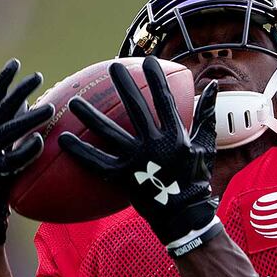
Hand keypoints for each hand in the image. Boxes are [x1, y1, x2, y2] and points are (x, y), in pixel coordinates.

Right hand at [0, 59, 53, 245]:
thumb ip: (5, 123)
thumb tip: (26, 100)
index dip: (2, 81)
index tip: (16, 64)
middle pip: (0, 111)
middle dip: (18, 92)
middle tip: (38, 77)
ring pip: (7, 133)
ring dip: (28, 119)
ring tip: (49, 108)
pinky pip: (12, 161)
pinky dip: (26, 151)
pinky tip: (40, 142)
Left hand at [59, 56, 221, 255]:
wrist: (184, 214)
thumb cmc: (195, 179)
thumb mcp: (206, 146)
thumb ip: (207, 116)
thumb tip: (213, 88)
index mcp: (175, 135)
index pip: (164, 100)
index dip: (157, 79)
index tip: (148, 61)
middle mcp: (154, 144)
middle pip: (136, 108)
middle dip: (125, 84)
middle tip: (112, 66)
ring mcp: (137, 161)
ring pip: (110, 133)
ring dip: (91, 116)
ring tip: (75, 100)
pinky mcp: (122, 177)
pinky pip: (97, 163)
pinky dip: (80, 152)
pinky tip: (63, 140)